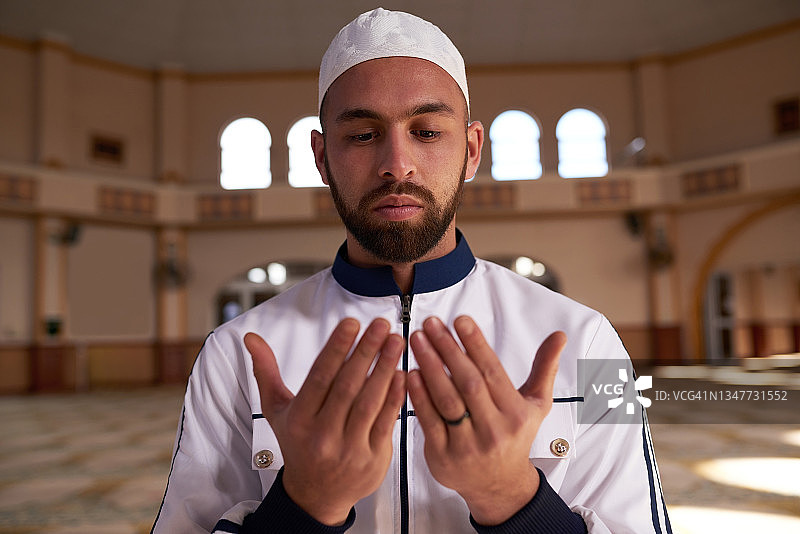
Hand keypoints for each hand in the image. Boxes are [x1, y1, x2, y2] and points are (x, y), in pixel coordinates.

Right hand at [245, 318, 405, 525]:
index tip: (352, 323)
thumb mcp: (276, 410)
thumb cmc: (298, 444)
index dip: (337, 348)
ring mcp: (348, 449)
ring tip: (396, 342)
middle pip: (347, 386)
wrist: (315, 496)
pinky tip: (402, 373)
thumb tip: (251, 338)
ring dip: (385, 369)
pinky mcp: (372, 459)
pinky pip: (385, 422)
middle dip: (366, 351)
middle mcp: (322, 435)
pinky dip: (394, 397)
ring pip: (369, 402)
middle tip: (381, 325)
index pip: (320, 377)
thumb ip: (266, 372)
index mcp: (299, 419)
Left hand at [407, 316, 565, 525]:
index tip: (460, 320)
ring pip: (447, 400)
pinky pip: (429, 421)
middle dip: (448, 350)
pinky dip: (419, 396)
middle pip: (468, 383)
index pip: (493, 372)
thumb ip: (544, 367)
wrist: (499, 485)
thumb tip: (559, 336)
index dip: (476, 344)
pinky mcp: (444, 456)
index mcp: (515, 413)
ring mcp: (468, 445)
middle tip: (431, 324)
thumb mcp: (536, 404)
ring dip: (430, 367)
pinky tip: (411, 373)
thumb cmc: (514, 436)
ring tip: (418, 341)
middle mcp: (493, 429)